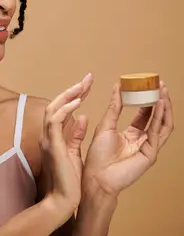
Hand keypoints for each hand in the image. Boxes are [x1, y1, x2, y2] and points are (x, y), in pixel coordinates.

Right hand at [40, 74, 92, 218]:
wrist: (62, 199)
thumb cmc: (68, 180)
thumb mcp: (74, 153)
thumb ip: (75, 135)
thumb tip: (83, 117)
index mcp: (52, 137)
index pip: (61, 110)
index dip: (73, 96)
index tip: (86, 86)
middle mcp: (47, 135)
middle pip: (55, 105)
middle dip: (71, 90)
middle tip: (87, 79)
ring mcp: (48, 139)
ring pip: (53, 109)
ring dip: (68, 96)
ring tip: (83, 86)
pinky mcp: (52, 145)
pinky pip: (55, 121)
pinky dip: (65, 110)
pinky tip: (77, 102)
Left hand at [83, 81, 173, 196]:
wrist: (96, 176)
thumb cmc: (97, 156)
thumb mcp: (106, 125)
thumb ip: (114, 107)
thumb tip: (117, 88)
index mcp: (132, 135)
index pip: (145, 114)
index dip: (147, 100)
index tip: (147, 85)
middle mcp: (143, 140)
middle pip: (157, 117)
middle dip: (160, 100)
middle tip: (160, 84)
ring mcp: (149, 147)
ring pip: (162, 124)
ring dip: (164, 107)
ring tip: (163, 91)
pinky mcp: (151, 153)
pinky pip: (158, 132)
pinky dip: (160, 117)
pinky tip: (159, 104)